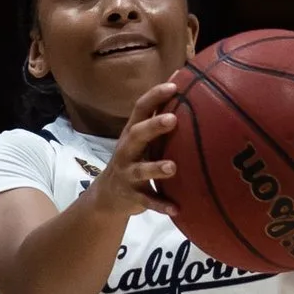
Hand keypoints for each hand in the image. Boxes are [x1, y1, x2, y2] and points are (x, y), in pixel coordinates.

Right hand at [101, 78, 185, 216]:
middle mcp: (127, 150)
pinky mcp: (132, 196)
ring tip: (172, 167)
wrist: (108, 195)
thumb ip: (159, 119)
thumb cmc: (135, 158)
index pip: (140, 108)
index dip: (155, 95)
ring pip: (140, 170)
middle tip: (173, 119)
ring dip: (156, 168)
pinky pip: (147, 201)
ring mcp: (127, 173)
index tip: (174, 85)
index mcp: (132, 132)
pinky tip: (176, 208)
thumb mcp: (142, 139)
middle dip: (154, 126)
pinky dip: (161, 205)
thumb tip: (185, 87)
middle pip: (137, 134)